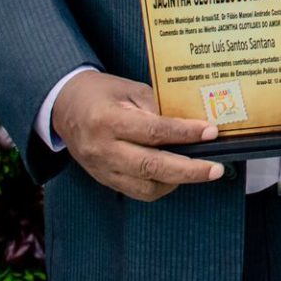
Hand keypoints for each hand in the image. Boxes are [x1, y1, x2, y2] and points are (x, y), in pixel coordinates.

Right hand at [51, 69, 222, 200]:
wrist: (64, 107)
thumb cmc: (101, 93)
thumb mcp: (129, 89)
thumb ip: (156, 108)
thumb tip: (187, 125)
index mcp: (108, 121)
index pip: (153, 132)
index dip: (184, 133)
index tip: (210, 132)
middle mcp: (103, 150)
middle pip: (152, 167)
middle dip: (189, 170)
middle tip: (215, 168)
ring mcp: (102, 169)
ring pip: (146, 187)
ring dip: (177, 181)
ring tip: (199, 170)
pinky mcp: (105, 180)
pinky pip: (137, 191)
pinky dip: (161, 186)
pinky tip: (176, 174)